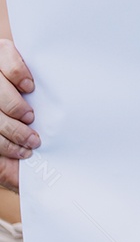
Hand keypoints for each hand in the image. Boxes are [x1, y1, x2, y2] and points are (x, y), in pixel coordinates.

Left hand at [0, 39, 39, 192]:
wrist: (15, 77)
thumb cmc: (10, 118)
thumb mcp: (3, 146)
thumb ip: (6, 164)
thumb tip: (22, 182)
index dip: (4, 146)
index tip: (25, 153)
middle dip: (12, 131)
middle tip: (33, 140)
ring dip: (14, 107)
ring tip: (30, 117)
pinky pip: (5, 59)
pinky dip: (18, 74)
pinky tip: (28, 86)